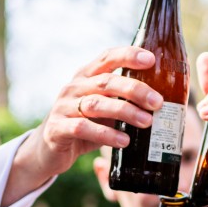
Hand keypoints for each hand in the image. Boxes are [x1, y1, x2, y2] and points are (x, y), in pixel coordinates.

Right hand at [18, 45, 161, 178]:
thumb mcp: (102, 110)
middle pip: (106, 82)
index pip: (107, 58)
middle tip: (157, 102)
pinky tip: (124, 141)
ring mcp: (63, 108)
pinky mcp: (57, 129)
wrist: (47, 150)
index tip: (151, 60)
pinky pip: (83, 128)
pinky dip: (106, 135)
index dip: (128, 55)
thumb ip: (121, 102)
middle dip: (135, 89)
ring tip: (147, 122)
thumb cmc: (83, 126)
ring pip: (96, 104)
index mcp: (85, 77)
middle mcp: (73, 88)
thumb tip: (160, 104)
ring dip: (125, 112)